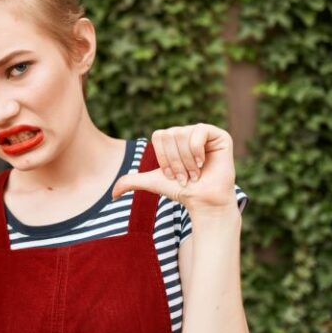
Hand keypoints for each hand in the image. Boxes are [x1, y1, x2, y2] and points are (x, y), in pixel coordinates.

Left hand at [111, 124, 236, 212]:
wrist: (202, 201)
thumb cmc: (180, 191)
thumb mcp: (152, 183)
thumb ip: (131, 182)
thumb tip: (111, 194)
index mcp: (171, 138)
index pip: (158, 136)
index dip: (162, 157)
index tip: (171, 174)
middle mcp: (186, 132)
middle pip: (170, 134)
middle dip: (174, 161)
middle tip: (185, 176)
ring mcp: (203, 133)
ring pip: (182, 134)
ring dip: (186, 161)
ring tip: (195, 173)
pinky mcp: (219, 135)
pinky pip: (199, 131)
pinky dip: (197, 151)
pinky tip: (204, 163)